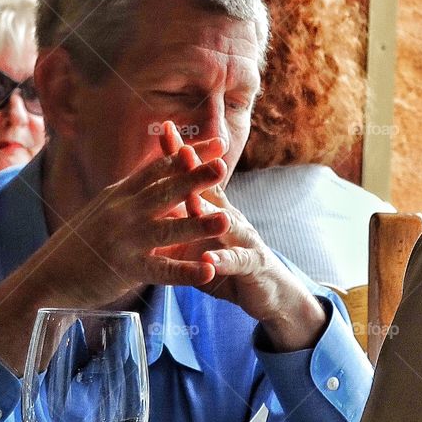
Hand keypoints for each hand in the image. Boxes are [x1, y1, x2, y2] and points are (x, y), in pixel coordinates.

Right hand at [0, 138, 233, 371]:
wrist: (46, 276)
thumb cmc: (82, 243)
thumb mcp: (108, 210)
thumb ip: (138, 197)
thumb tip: (168, 183)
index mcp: (121, 193)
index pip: (159, 168)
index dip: (189, 155)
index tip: (218, 144)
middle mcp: (122, 212)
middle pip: (164, 191)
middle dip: (194, 177)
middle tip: (222, 165)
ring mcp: (123, 240)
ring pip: (166, 230)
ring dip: (196, 225)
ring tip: (225, 219)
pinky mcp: (124, 270)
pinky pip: (160, 272)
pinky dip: (185, 272)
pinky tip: (207, 272)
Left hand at [158, 122, 327, 350]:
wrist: (269, 291)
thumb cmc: (228, 264)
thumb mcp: (200, 240)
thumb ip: (181, 222)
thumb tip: (152, 200)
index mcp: (215, 210)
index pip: (197, 177)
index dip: (181, 155)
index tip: (164, 129)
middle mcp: (231, 218)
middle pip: (212, 190)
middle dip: (196, 170)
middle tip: (181, 149)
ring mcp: (244, 240)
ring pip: (226, 222)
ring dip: (210, 212)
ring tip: (193, 201)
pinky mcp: (253, 265)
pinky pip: (237, 262)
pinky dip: (222, 261)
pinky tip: (208, 260)